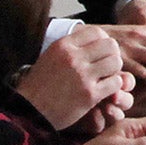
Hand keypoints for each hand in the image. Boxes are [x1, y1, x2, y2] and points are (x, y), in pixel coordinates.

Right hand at [17, 27, 133, 130]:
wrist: (29, 112)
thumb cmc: (39, 87)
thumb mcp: (50, 57)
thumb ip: (70, 48)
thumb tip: (94, 41)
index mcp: (63, 45)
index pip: (97, 32)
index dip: (103, 41)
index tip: (100, 52)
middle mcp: (73, 57)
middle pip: (110, 45)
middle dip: (112, 55)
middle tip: (106, 66)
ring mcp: (82, 75)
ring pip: (116, 62)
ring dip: (114, 71)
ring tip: (105, 78)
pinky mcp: (90, 94)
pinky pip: (116, 82)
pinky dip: (114, 87)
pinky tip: (104, 91)